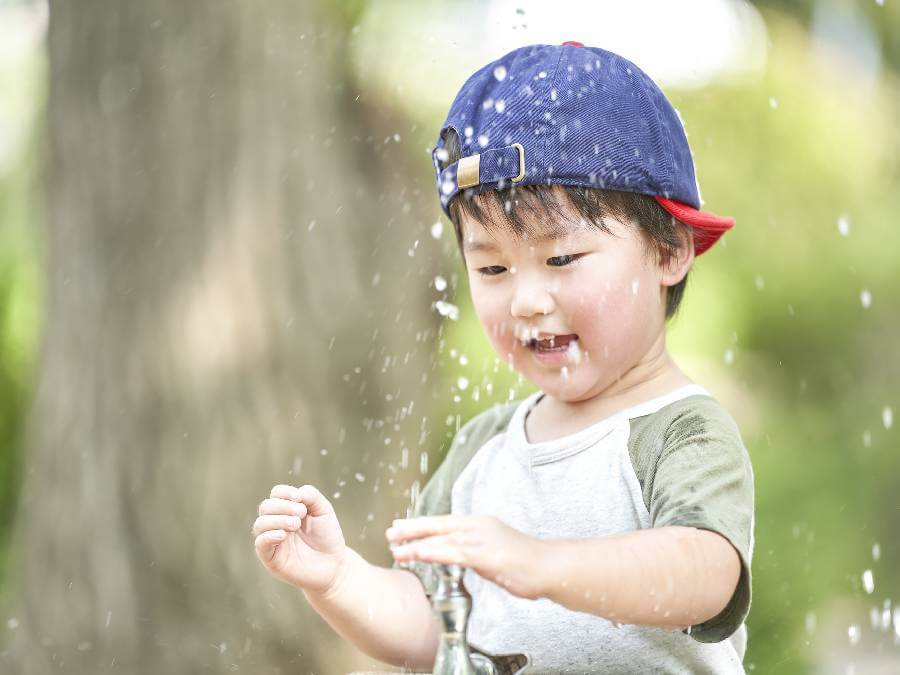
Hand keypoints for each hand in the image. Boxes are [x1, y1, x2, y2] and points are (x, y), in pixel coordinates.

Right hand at [253, 484, 347, 595]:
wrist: (334, 565)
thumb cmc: (327, 537)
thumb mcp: (324, 510)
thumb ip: (311, 496)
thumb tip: (295, 493)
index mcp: (288, 510)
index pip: (276, 494)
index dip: (285, 492)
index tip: (299, 498)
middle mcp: (276, 523)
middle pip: (265, 506)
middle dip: (283, 506)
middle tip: (301, 513)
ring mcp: (272, 540)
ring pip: (260, 524)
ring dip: (277, 519)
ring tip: (296, 525)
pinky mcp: (271, 558)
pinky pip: (260, 544)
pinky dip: (269, 536)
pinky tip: (283, 535)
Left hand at [386, 515, 547, 600]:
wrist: (551, 567)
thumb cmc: (524, 563)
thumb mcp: (493, 552)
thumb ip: (473, 551)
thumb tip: (456, 555)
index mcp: (479, 524)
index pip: (444, 522)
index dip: (421, 525)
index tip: (399, 527)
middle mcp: (479, 526)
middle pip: (439, 526)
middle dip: (413, 530)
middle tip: (389, 534)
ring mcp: (484, 539)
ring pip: (444, 539)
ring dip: (418, 544)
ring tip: (397, 549)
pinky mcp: (489, 555)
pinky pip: (458, 553)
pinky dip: (437, 552)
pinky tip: (422, 554)